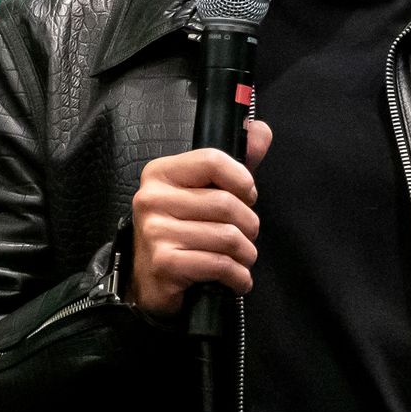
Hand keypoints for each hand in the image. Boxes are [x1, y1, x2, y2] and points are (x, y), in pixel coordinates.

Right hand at [128, 119, 271, 317]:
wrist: (149, 281)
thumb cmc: (183, 231)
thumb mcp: (205, 192)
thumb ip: (236, 161)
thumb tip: (261, 130)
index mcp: (161, 173)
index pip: (213, 160)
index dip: (242, 181)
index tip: (247, 197)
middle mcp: (152, 198)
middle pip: (226, 203)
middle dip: (249, 225)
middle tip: (246, 235)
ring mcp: (155, 232)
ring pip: (227, 237)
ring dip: (246, 253)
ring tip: (240, 258)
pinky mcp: (164, 264)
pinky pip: (219, 264)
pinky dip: (238, 276)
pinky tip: (236, 278)